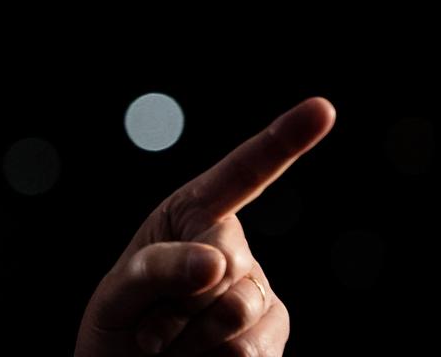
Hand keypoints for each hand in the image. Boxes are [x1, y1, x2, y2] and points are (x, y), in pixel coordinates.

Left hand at [75, 97, 335, 355]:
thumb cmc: (119, 325)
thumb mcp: (118, 291)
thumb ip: (157, 268)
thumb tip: (219, 261)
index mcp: (193, 214)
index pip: (243, 174)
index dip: (283, 141)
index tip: (322, 107)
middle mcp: (234, 248)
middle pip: (225, 266)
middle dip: (177, 300)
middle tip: (151, 324)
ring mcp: (259, 293)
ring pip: (237, 312)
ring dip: (189, 337)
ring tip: (168, 344)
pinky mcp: (272, 335)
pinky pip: (251, 352)